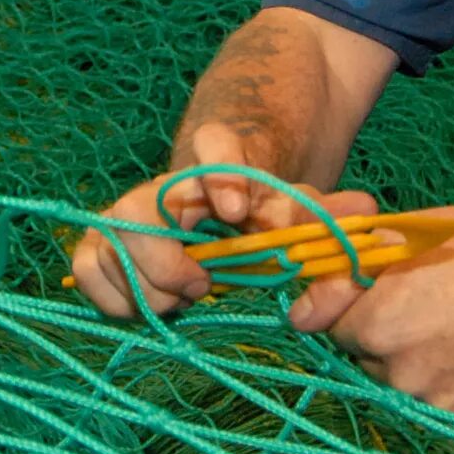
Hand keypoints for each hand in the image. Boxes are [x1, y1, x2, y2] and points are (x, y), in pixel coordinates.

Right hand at [69, 122, 377, 320]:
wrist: (224, 184)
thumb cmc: (262, 198)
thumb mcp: (298, 202)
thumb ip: (323, 210)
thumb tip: (367, 210)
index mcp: (220, 161)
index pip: (216, 144)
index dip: (224, 174)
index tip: (240, 212)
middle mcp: (165, 184)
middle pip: (138, 211)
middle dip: (165, 263)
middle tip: (202, 287)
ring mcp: (128, 213)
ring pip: (106, 241)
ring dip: (142, 285)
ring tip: (181, 301)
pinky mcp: (105, 243)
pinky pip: (86, 264)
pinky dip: (108, 294)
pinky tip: (145, 309)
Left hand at [284, 201, 453, 425]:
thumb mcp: (411, 237)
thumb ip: (351, 273)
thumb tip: (301, 310)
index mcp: (375, 326)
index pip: (337, 330)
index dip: (362, 310)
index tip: (392, 298)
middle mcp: (398, 376)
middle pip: (370, 365)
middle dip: (390, 342)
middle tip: (438, 315)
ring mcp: (436, 407)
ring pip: (406, 392)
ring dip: (422, 371)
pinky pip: (446, 416)